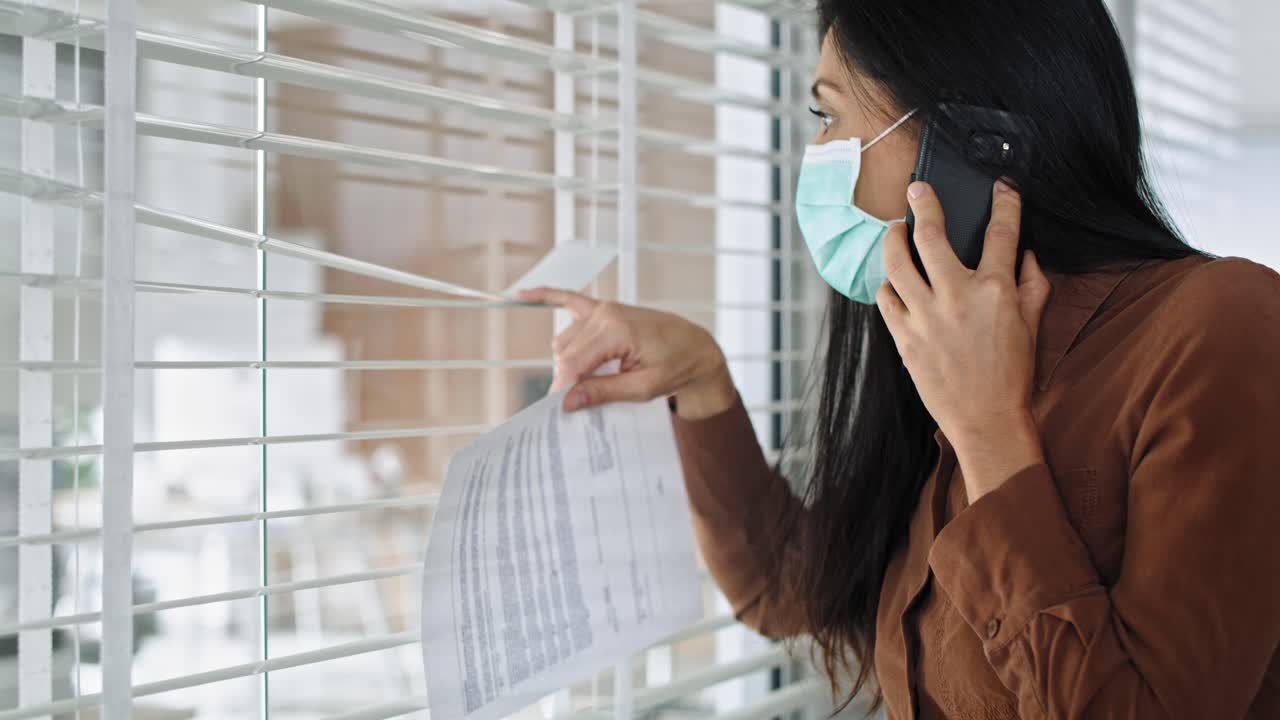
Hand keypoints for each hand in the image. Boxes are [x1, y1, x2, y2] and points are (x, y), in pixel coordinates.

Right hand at [515, 288, 736, 418]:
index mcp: (616, 330)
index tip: (559, 411)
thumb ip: (604, 392)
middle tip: (583, 402)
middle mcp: (605, 313)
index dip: (564, 389)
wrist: (696, 347)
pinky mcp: (603, 308)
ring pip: (565, 341)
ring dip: (571, 361)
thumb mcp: (643, 388)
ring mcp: (603, 308)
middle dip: (570, 380)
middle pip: (566, 353)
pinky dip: (546, 296)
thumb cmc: (676, 366)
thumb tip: (568, 401)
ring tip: (598, 378)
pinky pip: (568, 300)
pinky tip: (521, 295)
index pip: (573, 363)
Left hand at [876, 180, 1052, 501]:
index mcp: (996, 290)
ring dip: (893, 239)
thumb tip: (1028, 253)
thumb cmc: (1013, 375)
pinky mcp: (905, 337)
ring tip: (896, 231)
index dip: (1005, 203)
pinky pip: (885, 298)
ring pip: (896, 262)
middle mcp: (957, 296)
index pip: (1001, 233)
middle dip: (922, 204)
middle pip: (930, 234)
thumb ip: (1032, 285)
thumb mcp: (1032, 326)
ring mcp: (926, 316)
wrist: (987, 420)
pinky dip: (888, 285)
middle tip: (917, 190)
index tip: (1001, 186)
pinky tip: (894, 281)